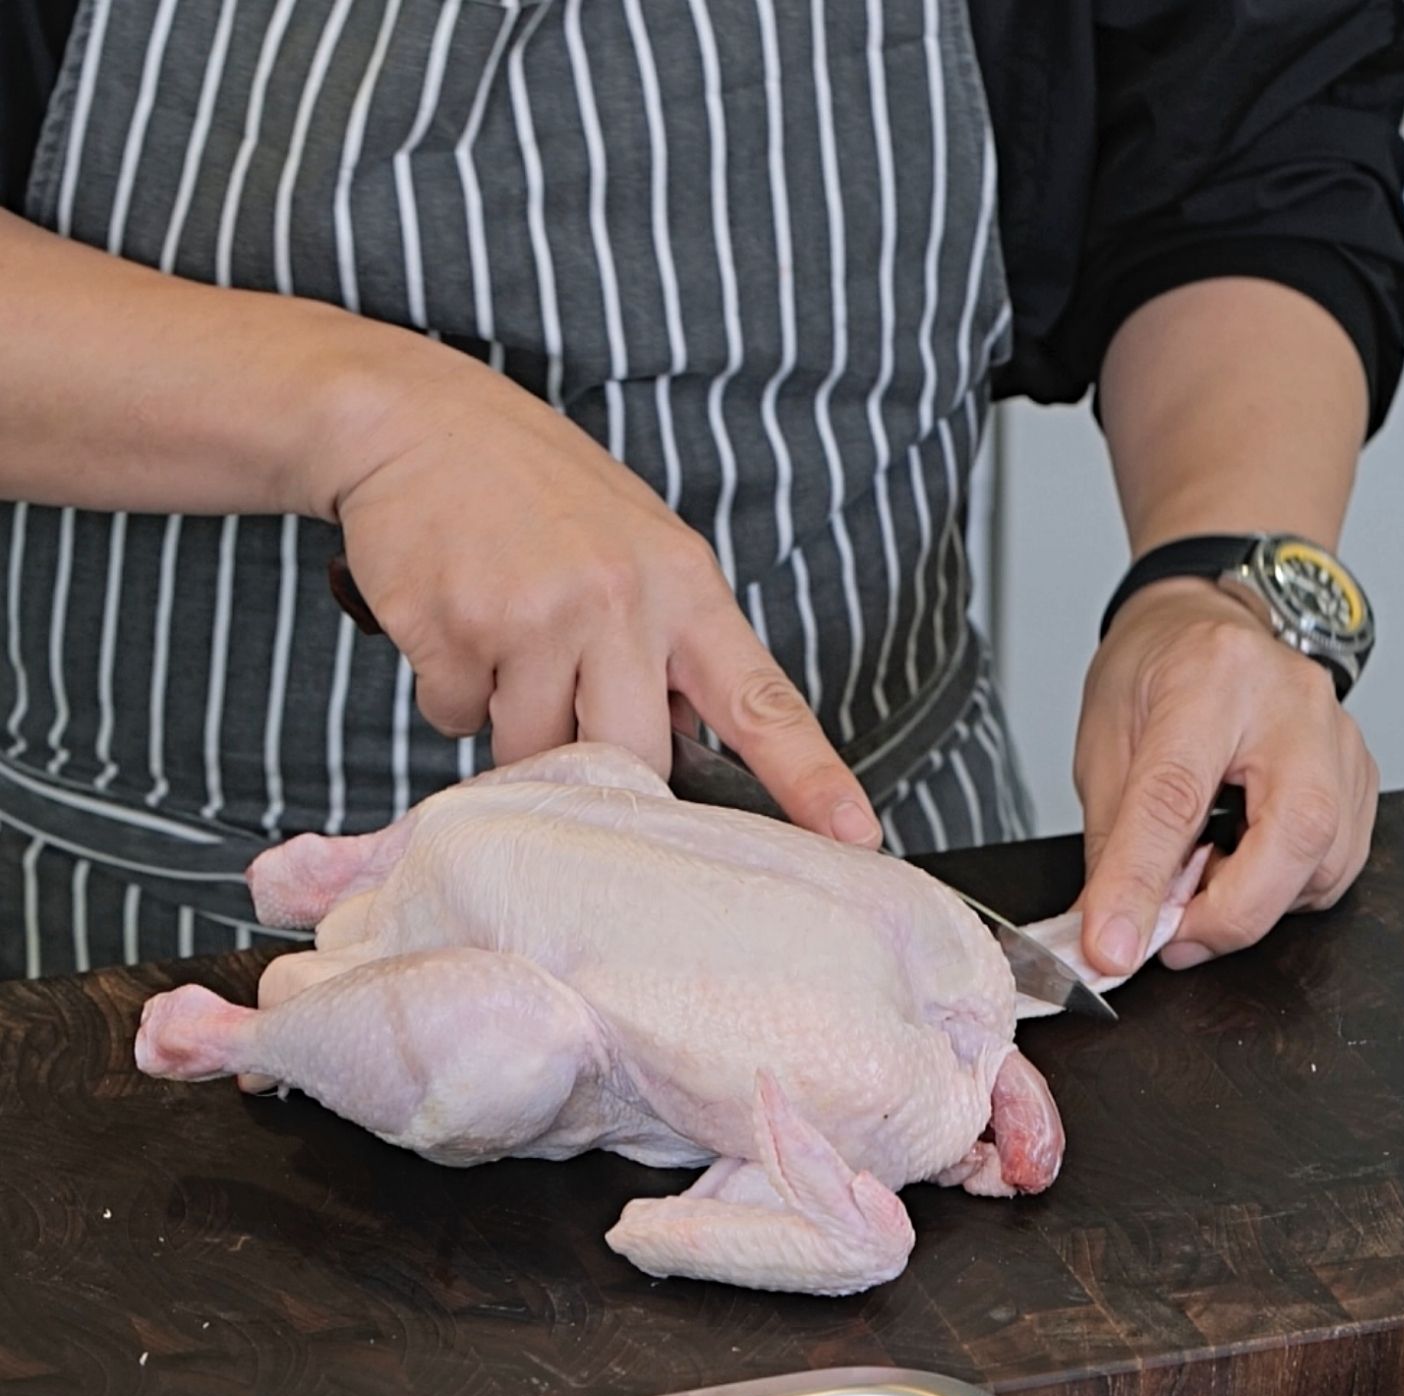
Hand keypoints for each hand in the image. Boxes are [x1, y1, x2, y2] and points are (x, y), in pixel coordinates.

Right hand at [323, 348, 881, 845]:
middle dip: (597, 762)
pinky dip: (453, 689)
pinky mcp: (457, 628)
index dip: (811, 776)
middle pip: (633, 759)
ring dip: (513, 718)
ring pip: (534, 751)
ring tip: (502, 635)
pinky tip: (456, 622)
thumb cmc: (535, 490)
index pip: (762, 699)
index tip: (854, 835)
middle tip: (566, 704)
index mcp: (684, 584)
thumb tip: (675, 751)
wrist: (416, 419)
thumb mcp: (637, 546)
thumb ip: (668, 643)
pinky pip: (457, 717)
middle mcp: (622, 601)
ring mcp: (539, 615)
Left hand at [1074, 578, 1377, 973]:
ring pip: (1326, 860)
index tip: (1112, 946)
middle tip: (1172, 940)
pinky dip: (1286, 889)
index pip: (1174, 797)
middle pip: (1292, 832)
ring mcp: (1339, 736)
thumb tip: (1109, 927)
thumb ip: (1112, 840)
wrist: (1205, 620)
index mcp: (1209, 680)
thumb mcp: (1104, 742)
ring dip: (1256, 904)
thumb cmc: (1154, 669)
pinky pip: (1338, 861)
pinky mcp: (1359, 771)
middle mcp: (1291, 704)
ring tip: (1198, 892)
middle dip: (1230, 912)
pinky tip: (1241, 869)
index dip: (1140, 883)